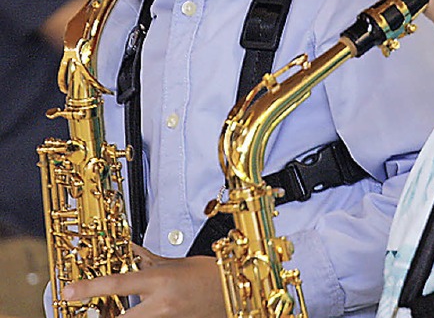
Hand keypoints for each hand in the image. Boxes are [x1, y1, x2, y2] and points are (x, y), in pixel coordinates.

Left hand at [61, 244, 226, 316]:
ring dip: (126, 316)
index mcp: (162, 281)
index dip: (89, 288)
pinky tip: (143, 312)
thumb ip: (150, 262)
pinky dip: (143, 317)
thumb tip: (131, 254)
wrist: (234, 291)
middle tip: (90, 313)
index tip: (68, 291)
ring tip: (119, 309)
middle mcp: (162, 305)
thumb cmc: (211, 274)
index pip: (118, 284)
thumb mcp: (178, 263)